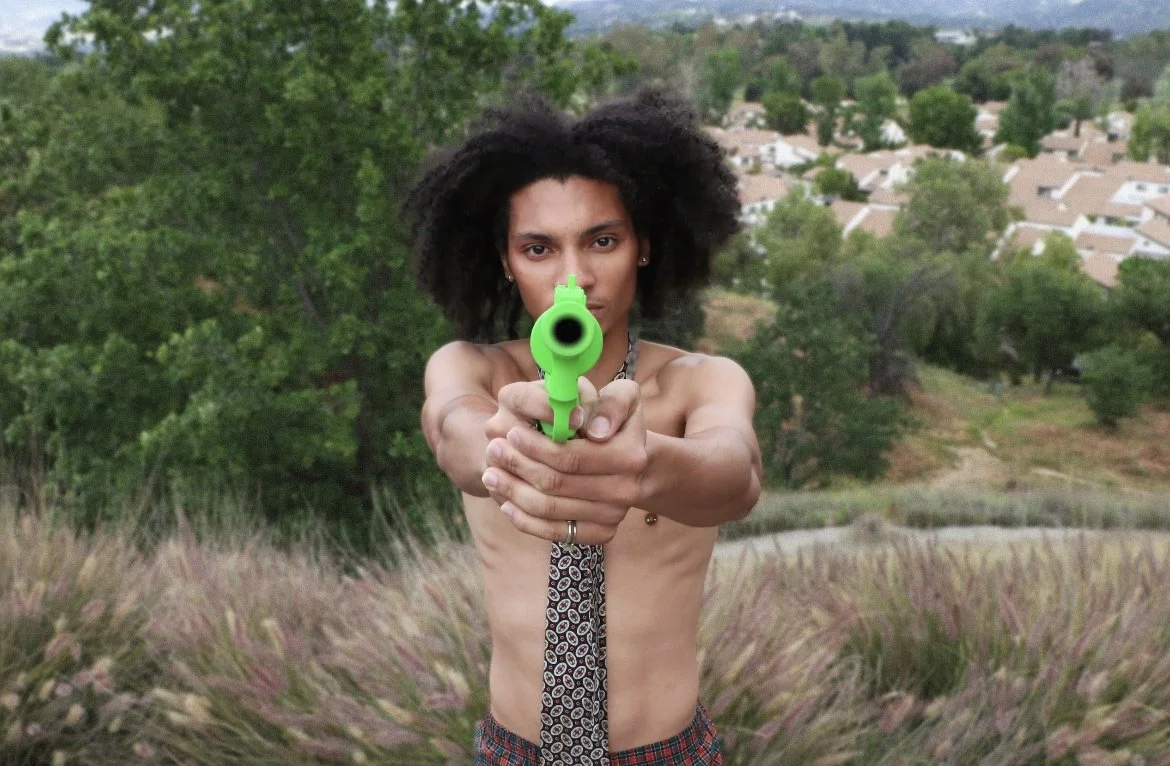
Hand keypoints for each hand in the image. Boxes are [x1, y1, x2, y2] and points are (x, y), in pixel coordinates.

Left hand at [481, 378, 648, 545]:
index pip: (571, 457)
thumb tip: (594, 431)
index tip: (511, 433)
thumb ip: (611, 404)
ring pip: (550, 509)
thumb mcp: (621, 397)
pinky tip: (506, 503)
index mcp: (629, 455)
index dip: (536, 447)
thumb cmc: (615, 421)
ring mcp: (613, 515)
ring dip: (513, 492)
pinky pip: (555, 533)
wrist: (633, 460)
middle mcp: (625, 490)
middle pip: (556, 484)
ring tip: (491, 474)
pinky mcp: (601, 533)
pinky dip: (525, 520)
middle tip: (493, 449)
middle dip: (518, 466)